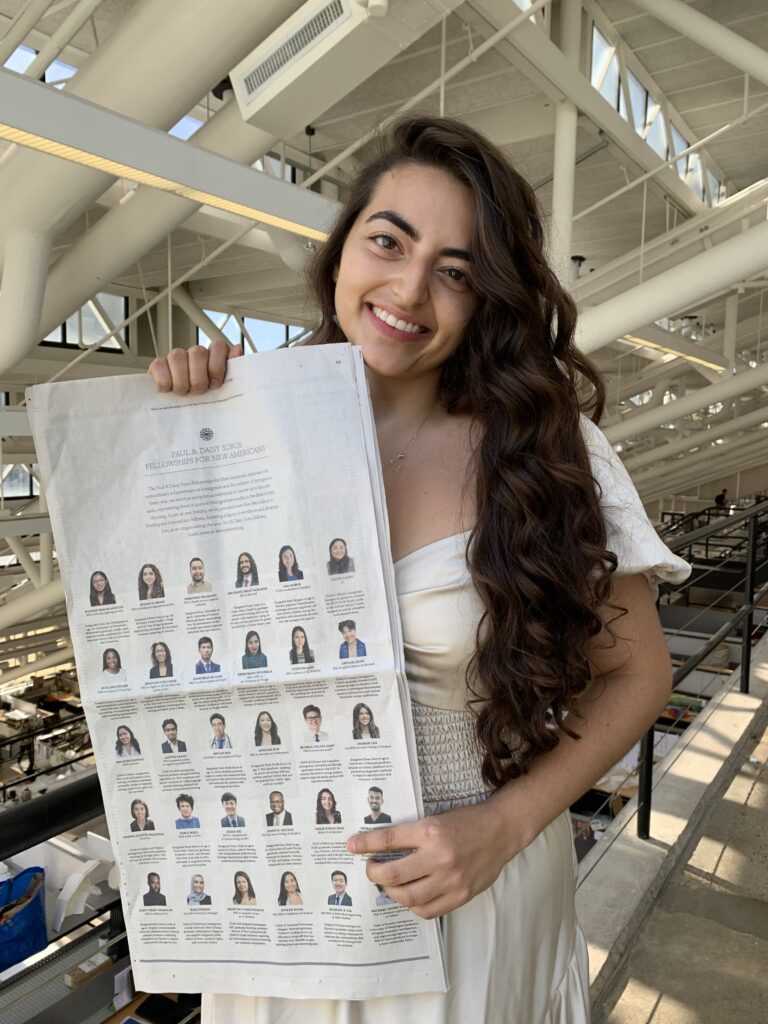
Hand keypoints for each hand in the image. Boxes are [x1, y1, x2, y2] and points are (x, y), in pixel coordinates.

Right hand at [148, 339, 243, 394]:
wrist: (188, 418)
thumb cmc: (209, 403)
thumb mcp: (226, 391)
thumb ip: (235, 370)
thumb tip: (238, 348)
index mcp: (214, 358)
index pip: (218, 346)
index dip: (217, 365)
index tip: (215, 384)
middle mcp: (196, 355)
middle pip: (198, 352)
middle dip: (199, 377)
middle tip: (198, 391)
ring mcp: (176, 359)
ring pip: (177, 356)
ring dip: (181, 380)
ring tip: (184, 393)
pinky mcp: (159, 366)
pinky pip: (158, 364)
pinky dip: (164, 380)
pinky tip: (168, 390)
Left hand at [346, 800, 513, 918]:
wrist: (500, 831)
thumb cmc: (466, 822)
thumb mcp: (436, 819)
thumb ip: (412, 836)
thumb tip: (380, 848)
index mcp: (431, 831)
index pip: (389, 839)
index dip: (366, 843)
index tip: (351, 845)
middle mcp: (439, 856)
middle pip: (393, 874)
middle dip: (373, 873)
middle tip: (370, 868)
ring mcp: (451, 879)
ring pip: (407, 897)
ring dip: (391, 892)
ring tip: (389, 883)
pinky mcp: (461, 895)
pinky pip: (427, 910)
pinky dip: (413, 906)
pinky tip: (411, 895)